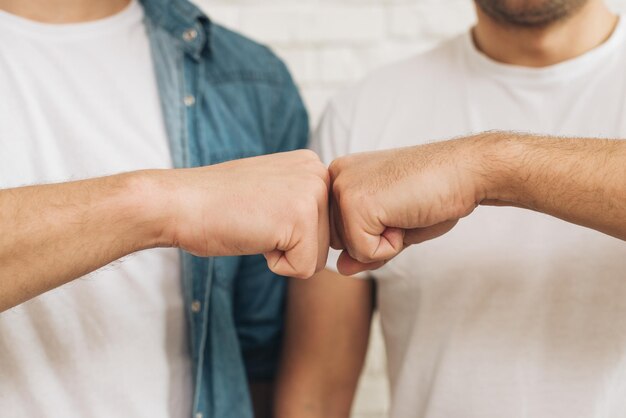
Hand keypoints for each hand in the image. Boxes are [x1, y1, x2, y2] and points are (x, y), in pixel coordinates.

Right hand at [157, 150, 329, 278]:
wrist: (180, 203)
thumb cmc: (217, 204)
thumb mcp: (271, 191)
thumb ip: (300, 201)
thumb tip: (330, 232)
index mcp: (311, 164)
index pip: (324, 223)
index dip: (290, 232)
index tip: (260, 212)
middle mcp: (319, 173)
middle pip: (326, 241)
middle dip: (290, 244)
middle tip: (255, 219)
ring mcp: (313, 193)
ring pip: (318, 258)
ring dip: (283, 253)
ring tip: (254, 224)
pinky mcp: (302, 219)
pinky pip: (304, 269)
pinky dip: (275, 265)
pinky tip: (254, 235)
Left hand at [329, 138, 486, 274]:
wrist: (464, 170)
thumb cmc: (434, 192)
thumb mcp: (394, 225)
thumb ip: (364, 246)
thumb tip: (342, 268)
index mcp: (342, 175)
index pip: (341, 231)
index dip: (375, 231)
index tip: (399, 203)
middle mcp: (335, 178)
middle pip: (340, 242)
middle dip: (376, 238)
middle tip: (405, 207)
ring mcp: (342, 189)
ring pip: (350, 249)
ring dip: (384, 241)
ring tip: (405, 209)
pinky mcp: (354, 204)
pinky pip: (365, 253)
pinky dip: (392, 245)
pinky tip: (406, 214)